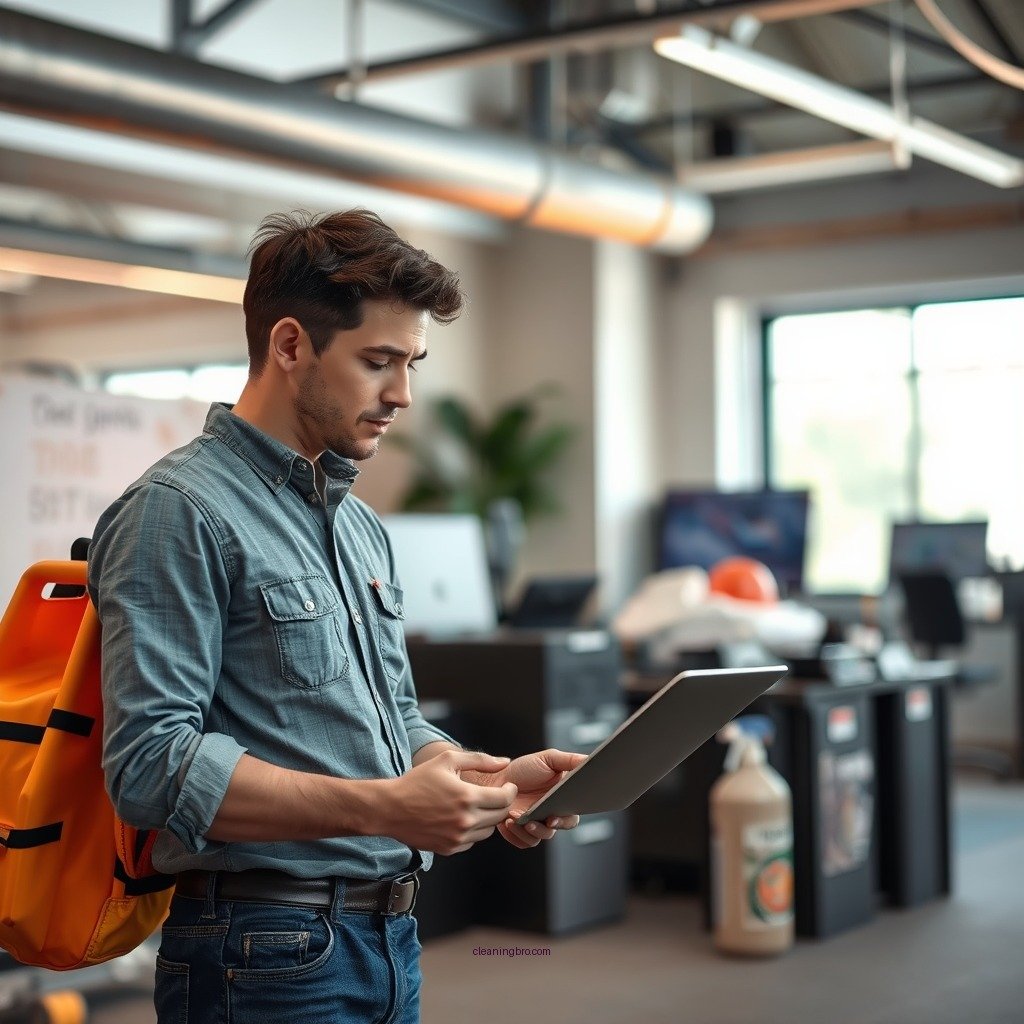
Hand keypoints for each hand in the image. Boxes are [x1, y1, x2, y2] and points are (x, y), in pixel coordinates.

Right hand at [376, 750, 516, 854]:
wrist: (390, 808)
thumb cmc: (417, 781)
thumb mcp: (447, 760)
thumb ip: (480, 760)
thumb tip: (505, 762)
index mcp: (467, 797)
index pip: (505, 799)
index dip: (511, 791)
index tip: (508, 787)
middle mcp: (465, 821)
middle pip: (500, 816)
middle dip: (502, 804)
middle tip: (494, 795)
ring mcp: (457, 838)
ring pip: (488, 831)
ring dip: (488, 818)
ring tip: (475, 806)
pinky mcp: (449, 849)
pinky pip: (472, 841)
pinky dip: (472, 830)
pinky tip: (461, 818)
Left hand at [467, 748, 585, 849]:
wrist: (496, 779)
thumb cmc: (523, 769)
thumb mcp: (549, 759)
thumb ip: (571, 760)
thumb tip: (589, 762)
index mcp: (561, 798)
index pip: (572, 815)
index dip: (566, 819)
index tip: (553, 817)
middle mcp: (551, 813)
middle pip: (557, 829)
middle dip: (545, 828)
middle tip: (532, 821)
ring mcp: (536, 823)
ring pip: (540, 837)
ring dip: (527, 830)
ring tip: (513, 817)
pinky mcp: (521, 832)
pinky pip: (524, 842)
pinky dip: (515, 835)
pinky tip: (507, 822)